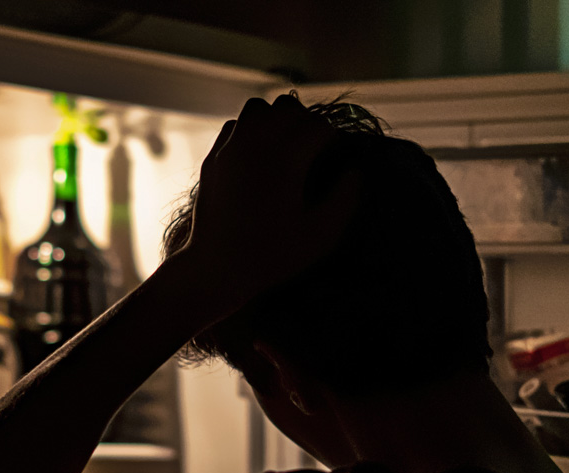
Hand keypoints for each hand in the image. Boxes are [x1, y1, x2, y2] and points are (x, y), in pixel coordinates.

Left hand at [178, 94, 359, 303]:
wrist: (215, 268)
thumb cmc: (271, 256)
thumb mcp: (320, 235)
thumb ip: (345, 198)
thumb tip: (355, 170)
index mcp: (284, 159)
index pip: (319, 127)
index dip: (332, 143)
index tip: (333, 163)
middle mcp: (254, 144)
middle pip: (290, 108)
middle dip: (307, 125)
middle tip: (312, 153)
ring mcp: (229, 147)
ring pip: (259, 108)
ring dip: (277, 120)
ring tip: (285, 147)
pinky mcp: (213, 157)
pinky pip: (236, 125)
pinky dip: (251, 131)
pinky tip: (259, 156)